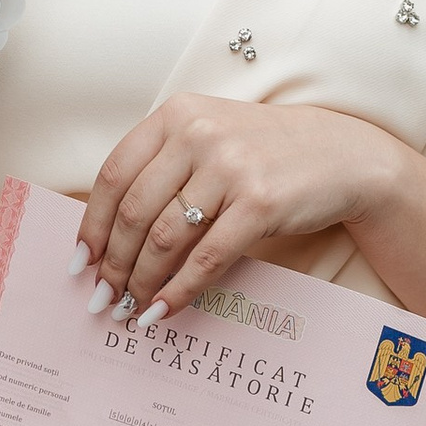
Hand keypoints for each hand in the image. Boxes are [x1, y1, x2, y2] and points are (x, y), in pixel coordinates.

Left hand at [79, 96, 405, 325]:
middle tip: (103, 296)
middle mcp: (199, 135)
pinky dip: (179, 291)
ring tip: (130, 308)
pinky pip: (205, 258)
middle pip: (133, 212)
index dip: (92, 224)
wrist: (344, 157)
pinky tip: (164, 310)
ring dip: (141, 282)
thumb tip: (111, 234)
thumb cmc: (269, 154)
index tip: (81, 261)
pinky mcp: (259, 203)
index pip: (114, 175)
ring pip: (164, 238)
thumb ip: (164, 167)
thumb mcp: (211, 139)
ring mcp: (230, 167)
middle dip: (113, 264)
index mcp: (177, 115)